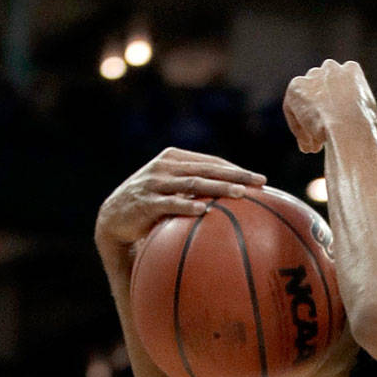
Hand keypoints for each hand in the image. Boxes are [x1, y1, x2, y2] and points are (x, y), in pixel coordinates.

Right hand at [94, 147, 266, 252]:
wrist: (114, 217)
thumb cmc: (151, 205)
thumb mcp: (172, 190)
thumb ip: (195, 190)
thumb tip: (232, 200)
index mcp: (175, 159)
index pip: (212, 161)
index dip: (236, 168)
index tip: (261, 179)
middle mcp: (166, 166)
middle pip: (207, 168)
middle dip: (236, 175)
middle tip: (259, 182)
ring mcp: (156, 183)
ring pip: (193, 183)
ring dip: (218, 187)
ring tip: (240, 194)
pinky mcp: (147, 202)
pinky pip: (171, 203)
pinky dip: (187, 206)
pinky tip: (204, 211)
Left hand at [283, 60, 376, 153]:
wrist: (347, 128)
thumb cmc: (364, 129)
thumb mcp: (373, 121)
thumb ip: (369, 117)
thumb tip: (376, 123)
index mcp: (352, 71)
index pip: (341, 89)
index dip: (338, 112)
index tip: (337, 130)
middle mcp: (331, 67)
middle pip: (321, 93)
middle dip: (321, 116)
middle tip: (323, 140)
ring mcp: (312, 75)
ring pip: (306, 103)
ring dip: (309, 125)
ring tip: (314, 147)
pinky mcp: (296, 86)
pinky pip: (293, 109)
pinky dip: (298, 128)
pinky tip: (307, 144)